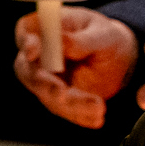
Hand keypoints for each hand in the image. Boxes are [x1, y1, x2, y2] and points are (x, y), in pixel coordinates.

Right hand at [13, 6, 134, 129]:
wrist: (118, 59)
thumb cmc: (105, 38)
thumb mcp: (102, 34)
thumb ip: (81, 40)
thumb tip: (62, 42)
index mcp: (44, 27)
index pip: (26, 31)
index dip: (26, 42)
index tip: (33, 51)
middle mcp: (37, 54)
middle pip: (28, 69)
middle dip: (44, 84)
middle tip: (62, 94)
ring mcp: (44, 78)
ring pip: (46, 94)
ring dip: (70, 104)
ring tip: (97, 108)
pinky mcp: (55, 97)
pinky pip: (62, 109)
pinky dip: (79, 115)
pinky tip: (95, 117)